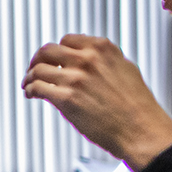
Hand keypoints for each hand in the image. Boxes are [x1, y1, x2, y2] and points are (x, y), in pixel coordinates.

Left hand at [22, 35, 171, 171]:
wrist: (142, 131)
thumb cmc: (138, 107)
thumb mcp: (125, 70)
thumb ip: (104, 60)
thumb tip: (88, 57)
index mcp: (102, 48)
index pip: (67, 39)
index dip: (57, 51)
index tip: (52, 60)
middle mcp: (87, 59)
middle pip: (48, 50)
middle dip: (37, 60)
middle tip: (33, 69)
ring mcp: (75, 78)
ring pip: (38, 69)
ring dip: (30, 77)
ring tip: (28, 85)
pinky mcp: (66, 98)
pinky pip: (37, 87)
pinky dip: (30, 90)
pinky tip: (31, 95)